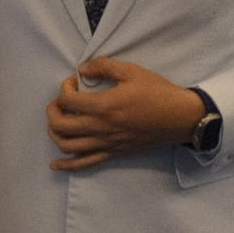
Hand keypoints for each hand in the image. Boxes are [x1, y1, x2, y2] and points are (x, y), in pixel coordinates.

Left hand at [47, 59, 205, 170]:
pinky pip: (84, 163)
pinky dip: (67, 165)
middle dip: (52, 111)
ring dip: (54, 134)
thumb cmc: (158, 93)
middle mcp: (100, 127)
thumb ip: (104, 67)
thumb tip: (82, 69)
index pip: (67, 100)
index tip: (73, 82)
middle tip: (59, 101)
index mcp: (103, 106)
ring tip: (57, 123)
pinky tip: (55, 164)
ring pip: (67, 146)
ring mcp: (105, 143)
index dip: (64, 89)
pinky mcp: (113, 153)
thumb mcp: (132, 71)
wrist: (181, 117)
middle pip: (60, 125)